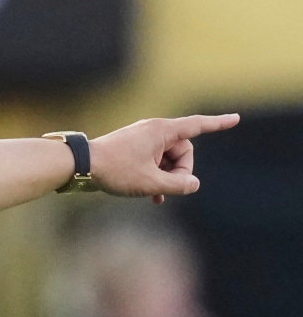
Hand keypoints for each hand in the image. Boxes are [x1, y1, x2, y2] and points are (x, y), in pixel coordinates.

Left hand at [89, 114, 238, 203]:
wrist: (81, 165)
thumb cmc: (115, 170)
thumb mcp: (151, 182)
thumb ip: (178, 184)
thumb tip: (193, 184)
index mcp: (162, 131)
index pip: (197, 126)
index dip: (218, 124)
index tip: (236, 119)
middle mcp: (154, 131)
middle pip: (183, 152)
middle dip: (180, 172)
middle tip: (165, 187)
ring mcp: (143, 140)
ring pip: (168, 161)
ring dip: (167, 178)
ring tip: (155, 195)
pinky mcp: (134, 150)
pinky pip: (155, 163)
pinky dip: (157, 177)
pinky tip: (154, 197)